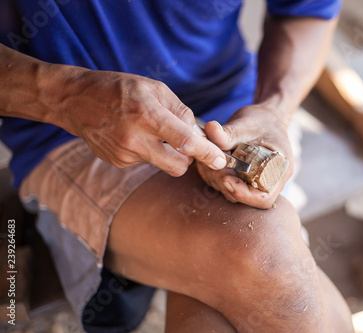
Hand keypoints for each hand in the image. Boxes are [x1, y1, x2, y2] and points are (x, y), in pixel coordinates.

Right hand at [55, 69, 226, 175]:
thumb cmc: (119, 88)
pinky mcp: (117, 162)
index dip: (207, 153)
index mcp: (146, 115)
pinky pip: (145, 163)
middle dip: (188, 159)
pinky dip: (148, 152)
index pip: (184, 142)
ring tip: (148, 129)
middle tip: (185, 143)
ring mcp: (123, 154)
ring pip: (162, 164)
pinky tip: (133, 135)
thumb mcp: (155, 88)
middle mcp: (134, 139)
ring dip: (165, 152)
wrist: (76, 100)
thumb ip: (181, 112)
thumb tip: (199, 135)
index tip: (221, 160)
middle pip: (177, 166)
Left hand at [197, 104, 293, 208]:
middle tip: (212, 167)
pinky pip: (230, 187)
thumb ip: (229, 131)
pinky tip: (209, 164)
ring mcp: (259, 182)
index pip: (264, 198)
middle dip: (226, 185)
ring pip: (236, 195)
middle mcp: (272, 180)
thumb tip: (210, 129)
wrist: (266, 117)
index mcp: (280, 170)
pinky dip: (217, 178)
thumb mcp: (246, 123)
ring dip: (219, 182)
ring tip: (209, 163)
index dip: (242, 193)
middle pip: (248, 199)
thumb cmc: (260, 119)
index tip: (225, 177)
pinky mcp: (246, 180)